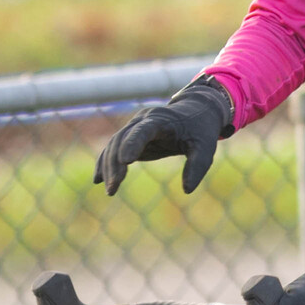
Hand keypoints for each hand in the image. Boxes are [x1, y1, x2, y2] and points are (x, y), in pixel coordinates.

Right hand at [94, 77, 233, 196]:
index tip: (125, 161)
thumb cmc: (200, 131)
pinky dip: (105, 163)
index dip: (132, 144)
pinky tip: (98, 180)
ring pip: (114, 144)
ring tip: (110, 191)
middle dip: (115, 163)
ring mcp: (135, 127)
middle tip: (113, 187)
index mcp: (161, 119)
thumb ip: (197, 167)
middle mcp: (143, 120)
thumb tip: (186, 190)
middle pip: (122, 139)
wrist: (195, 113)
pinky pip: (114, 148)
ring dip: (108, 167)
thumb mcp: (206, 148)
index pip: (142, 130)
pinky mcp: (132, 136)